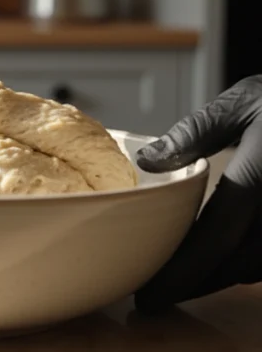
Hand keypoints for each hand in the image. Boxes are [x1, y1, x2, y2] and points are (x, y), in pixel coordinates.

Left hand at [134, 75, 261, 311]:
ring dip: (218, 279)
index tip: (149, 292)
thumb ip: (195, 133)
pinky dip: (246, 267)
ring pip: (257, 269)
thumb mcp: (243, 103)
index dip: (180, 272)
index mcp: (261, 175)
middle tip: (156, 293)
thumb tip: (147, 161)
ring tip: (180, 281)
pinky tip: (219, 262)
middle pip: (236, 265)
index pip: (215, 237)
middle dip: (193, 284)